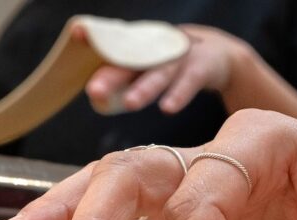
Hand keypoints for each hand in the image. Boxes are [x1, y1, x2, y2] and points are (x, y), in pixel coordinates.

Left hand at [80, 24, 248, 114]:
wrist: (218, 56)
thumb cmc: (174, 66)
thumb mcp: (150, 66)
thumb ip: (126, 78)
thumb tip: (96, 95)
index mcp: (141, 48)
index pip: (115, 43)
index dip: (97, 37)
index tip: (77, 34)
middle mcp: (158, 49)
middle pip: (133, 62)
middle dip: (113, 76)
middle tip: (94, 91)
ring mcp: (180, 56)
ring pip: (160, 73)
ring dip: (145, 89)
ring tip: (129, 104)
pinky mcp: (202, 66)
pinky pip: (189, 82)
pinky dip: (178, 94)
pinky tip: (167, 109)